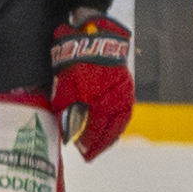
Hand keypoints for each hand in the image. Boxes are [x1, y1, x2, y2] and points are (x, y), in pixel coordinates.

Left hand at [50, 9, 132, 157]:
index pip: (95, 128)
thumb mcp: (65, 85)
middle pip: (109, 129)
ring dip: (110, 135)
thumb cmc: (77, 60)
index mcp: (99, 100)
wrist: (97, 36)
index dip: (88, 141)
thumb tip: (66, 128)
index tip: (81, 151)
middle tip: (90, 155)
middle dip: (99, 143)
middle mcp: (115, 100)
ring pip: (119, 122)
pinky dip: (118, 123)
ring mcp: (124, 94)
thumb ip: (65, 108)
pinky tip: (111, 128)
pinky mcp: (127, 89)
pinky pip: (124, 112)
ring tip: (101, 145)